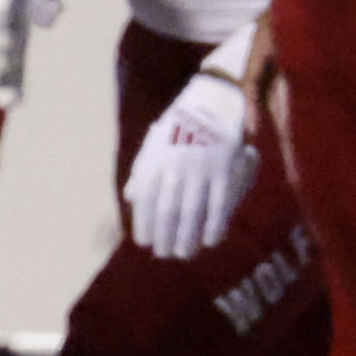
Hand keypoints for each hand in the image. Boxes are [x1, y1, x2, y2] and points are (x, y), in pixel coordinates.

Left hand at [119, 66, 256, 259]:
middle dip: (165, 237)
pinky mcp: (224, 169)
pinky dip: (214, 225)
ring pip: (192, 212)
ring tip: (184, 254)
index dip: (144, 224)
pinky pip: (219, 204)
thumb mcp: (154, 142)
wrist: (212, 100)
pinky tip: (211, 240)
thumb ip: (143, 171)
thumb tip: (131, 198)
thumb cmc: (180, 124)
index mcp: (155, 160)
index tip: (144, 242)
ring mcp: (200, 169)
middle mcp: (175, 167)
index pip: (146, 200)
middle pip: (168, 211)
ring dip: (188, 237)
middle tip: (164, 255)